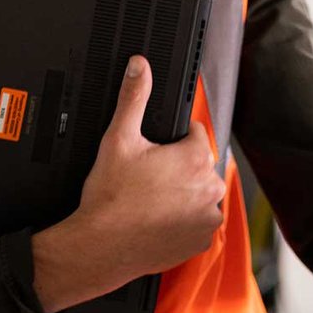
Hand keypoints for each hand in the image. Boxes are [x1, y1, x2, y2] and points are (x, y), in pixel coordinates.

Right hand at [32, 56, 226, 312]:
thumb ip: (133, 98)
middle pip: (199, 166)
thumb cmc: (111, 197)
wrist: (102, 246)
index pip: (196, 135)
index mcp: (196, 159)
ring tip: (152, 200)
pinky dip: (183, 221)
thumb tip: (139, 67)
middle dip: (179, 168)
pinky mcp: (201, 240)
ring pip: (200, 195)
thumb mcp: (118, 139)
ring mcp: (208, 218)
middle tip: (148, 177)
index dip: (174, 140)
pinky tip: (159, 219)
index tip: (156, 152)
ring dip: (184, 195)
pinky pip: (198, 223)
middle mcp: (210, 189)